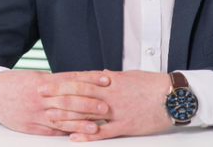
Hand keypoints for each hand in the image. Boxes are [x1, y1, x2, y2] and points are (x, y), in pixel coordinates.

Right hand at [0, 70, 110, 136]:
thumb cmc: (15, 83)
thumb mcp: (35, 77)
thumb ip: (55, 82)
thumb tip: (76, 84)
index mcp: (43, 82)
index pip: (71, 79)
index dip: (89, 79)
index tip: (105, 79)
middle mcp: (40, 98)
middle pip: (69, 100)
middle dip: (89, 104)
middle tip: (106, 106)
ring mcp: (35, 113)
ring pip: (61, 119)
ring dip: (80, 123)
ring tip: (95, 126)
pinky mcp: (30, 126)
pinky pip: (51, 130)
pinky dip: (65, 132)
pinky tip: (77, 135)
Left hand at [38, 70, 172, 141]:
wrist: (173, 96)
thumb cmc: (152, 85)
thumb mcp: (129, 76)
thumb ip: (111, 78)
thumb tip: (98, 75)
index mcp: (111, 80)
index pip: (81, 78)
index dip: (63, 79)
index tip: (47, 80)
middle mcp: (110, 94)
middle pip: (78, 92)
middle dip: (58, 93)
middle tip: (40, 93)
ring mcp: (116, 111)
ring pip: (86, 112)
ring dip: (67, 114)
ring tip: (49, 114)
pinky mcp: (125, 126)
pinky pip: (102, 132)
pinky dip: (87, 135)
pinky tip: (73, 137)